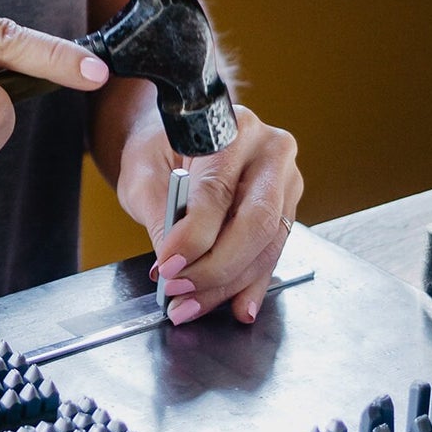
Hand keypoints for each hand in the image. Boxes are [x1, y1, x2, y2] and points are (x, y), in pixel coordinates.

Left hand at [116, 103, 300, 325]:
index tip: (167, 267)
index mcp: (232, 126)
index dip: (193, 236)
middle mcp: (270, 150)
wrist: (183, 135)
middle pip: (256, 221)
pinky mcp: (287, 207)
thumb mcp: (143, 173)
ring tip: (192, 305)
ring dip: (229, 284)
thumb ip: (159, 214)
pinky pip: (272, 253)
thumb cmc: (161, 148)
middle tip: (179, 291)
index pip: (217, 191)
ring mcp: (285, 180)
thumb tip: (172, 264)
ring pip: (267, 244)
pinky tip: (235, 304)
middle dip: (216, 268)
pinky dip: (249, 284)